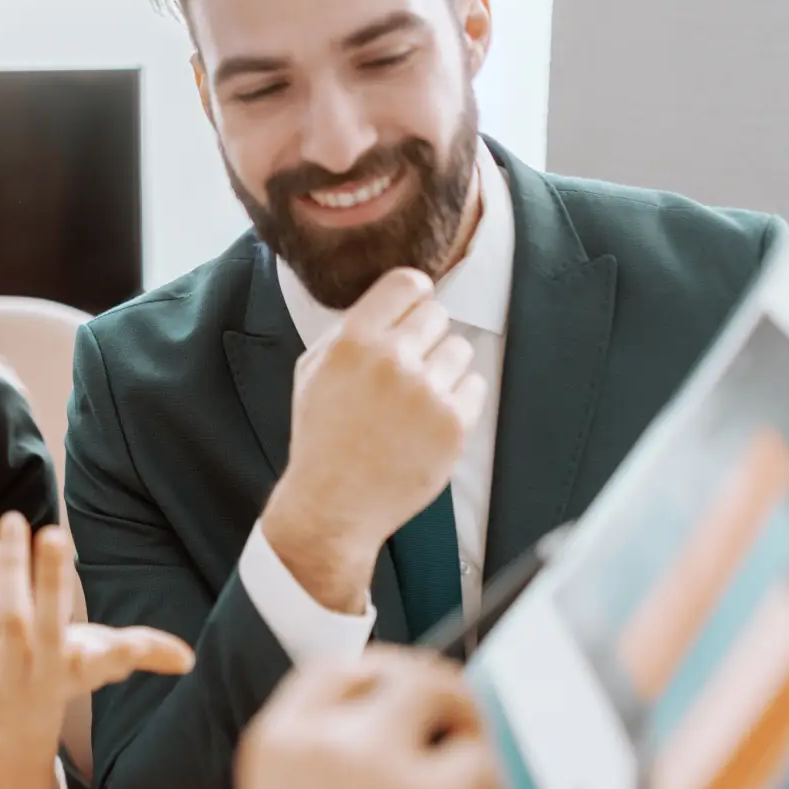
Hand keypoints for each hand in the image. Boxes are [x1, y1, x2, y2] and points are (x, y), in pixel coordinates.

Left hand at [0, 513, 192, 788]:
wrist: (8, 724)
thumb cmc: (63, 672)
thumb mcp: (102, 663)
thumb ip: (145, 652)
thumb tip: (188, 658)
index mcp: (81, 673)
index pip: (102, 666)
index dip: (118, 656)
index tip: (127, 644)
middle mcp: (43, 677)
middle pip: (47, 629)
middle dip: (51, 582)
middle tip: (54, 533)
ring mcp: (4, 676)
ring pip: (7, 619)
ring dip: (10, 570)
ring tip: (13, 520)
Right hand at [263, 269, 489, 612]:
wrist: (333, 504)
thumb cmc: (321, 437)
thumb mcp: (312, 372)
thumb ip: (347, 332)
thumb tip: (389, 306)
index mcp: (353, 341)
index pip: (407, 283)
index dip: (413, 295)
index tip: (414, 309)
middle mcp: (392, 360)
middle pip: (437, 314)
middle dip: (424, 336)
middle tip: (408, 367)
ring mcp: (427, 392)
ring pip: (460, 349)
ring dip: (443, 368)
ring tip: (417, 399)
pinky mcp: (453, 424)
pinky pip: (475, 386)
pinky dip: (458, 399)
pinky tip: (429, 419)